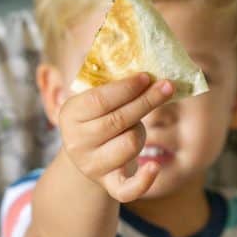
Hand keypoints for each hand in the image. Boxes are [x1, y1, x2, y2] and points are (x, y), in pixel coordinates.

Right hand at [59, 73, 173, 201]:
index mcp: (70, 115)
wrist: (89, 157)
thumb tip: (133, 48)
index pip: (100, 99)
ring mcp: (92, 166)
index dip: (126, 87)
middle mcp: (77, 143)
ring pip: (131, 144)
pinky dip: (144, 180)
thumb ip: (108, 78)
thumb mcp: (94, 98)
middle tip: (167, 86)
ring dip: (141, 131)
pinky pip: (128, 189)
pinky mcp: (109, 185)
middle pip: (119, 120)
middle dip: (146, 101)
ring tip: (136, 125)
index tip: (147, 76)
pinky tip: (154, 166)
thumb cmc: (98, 118)